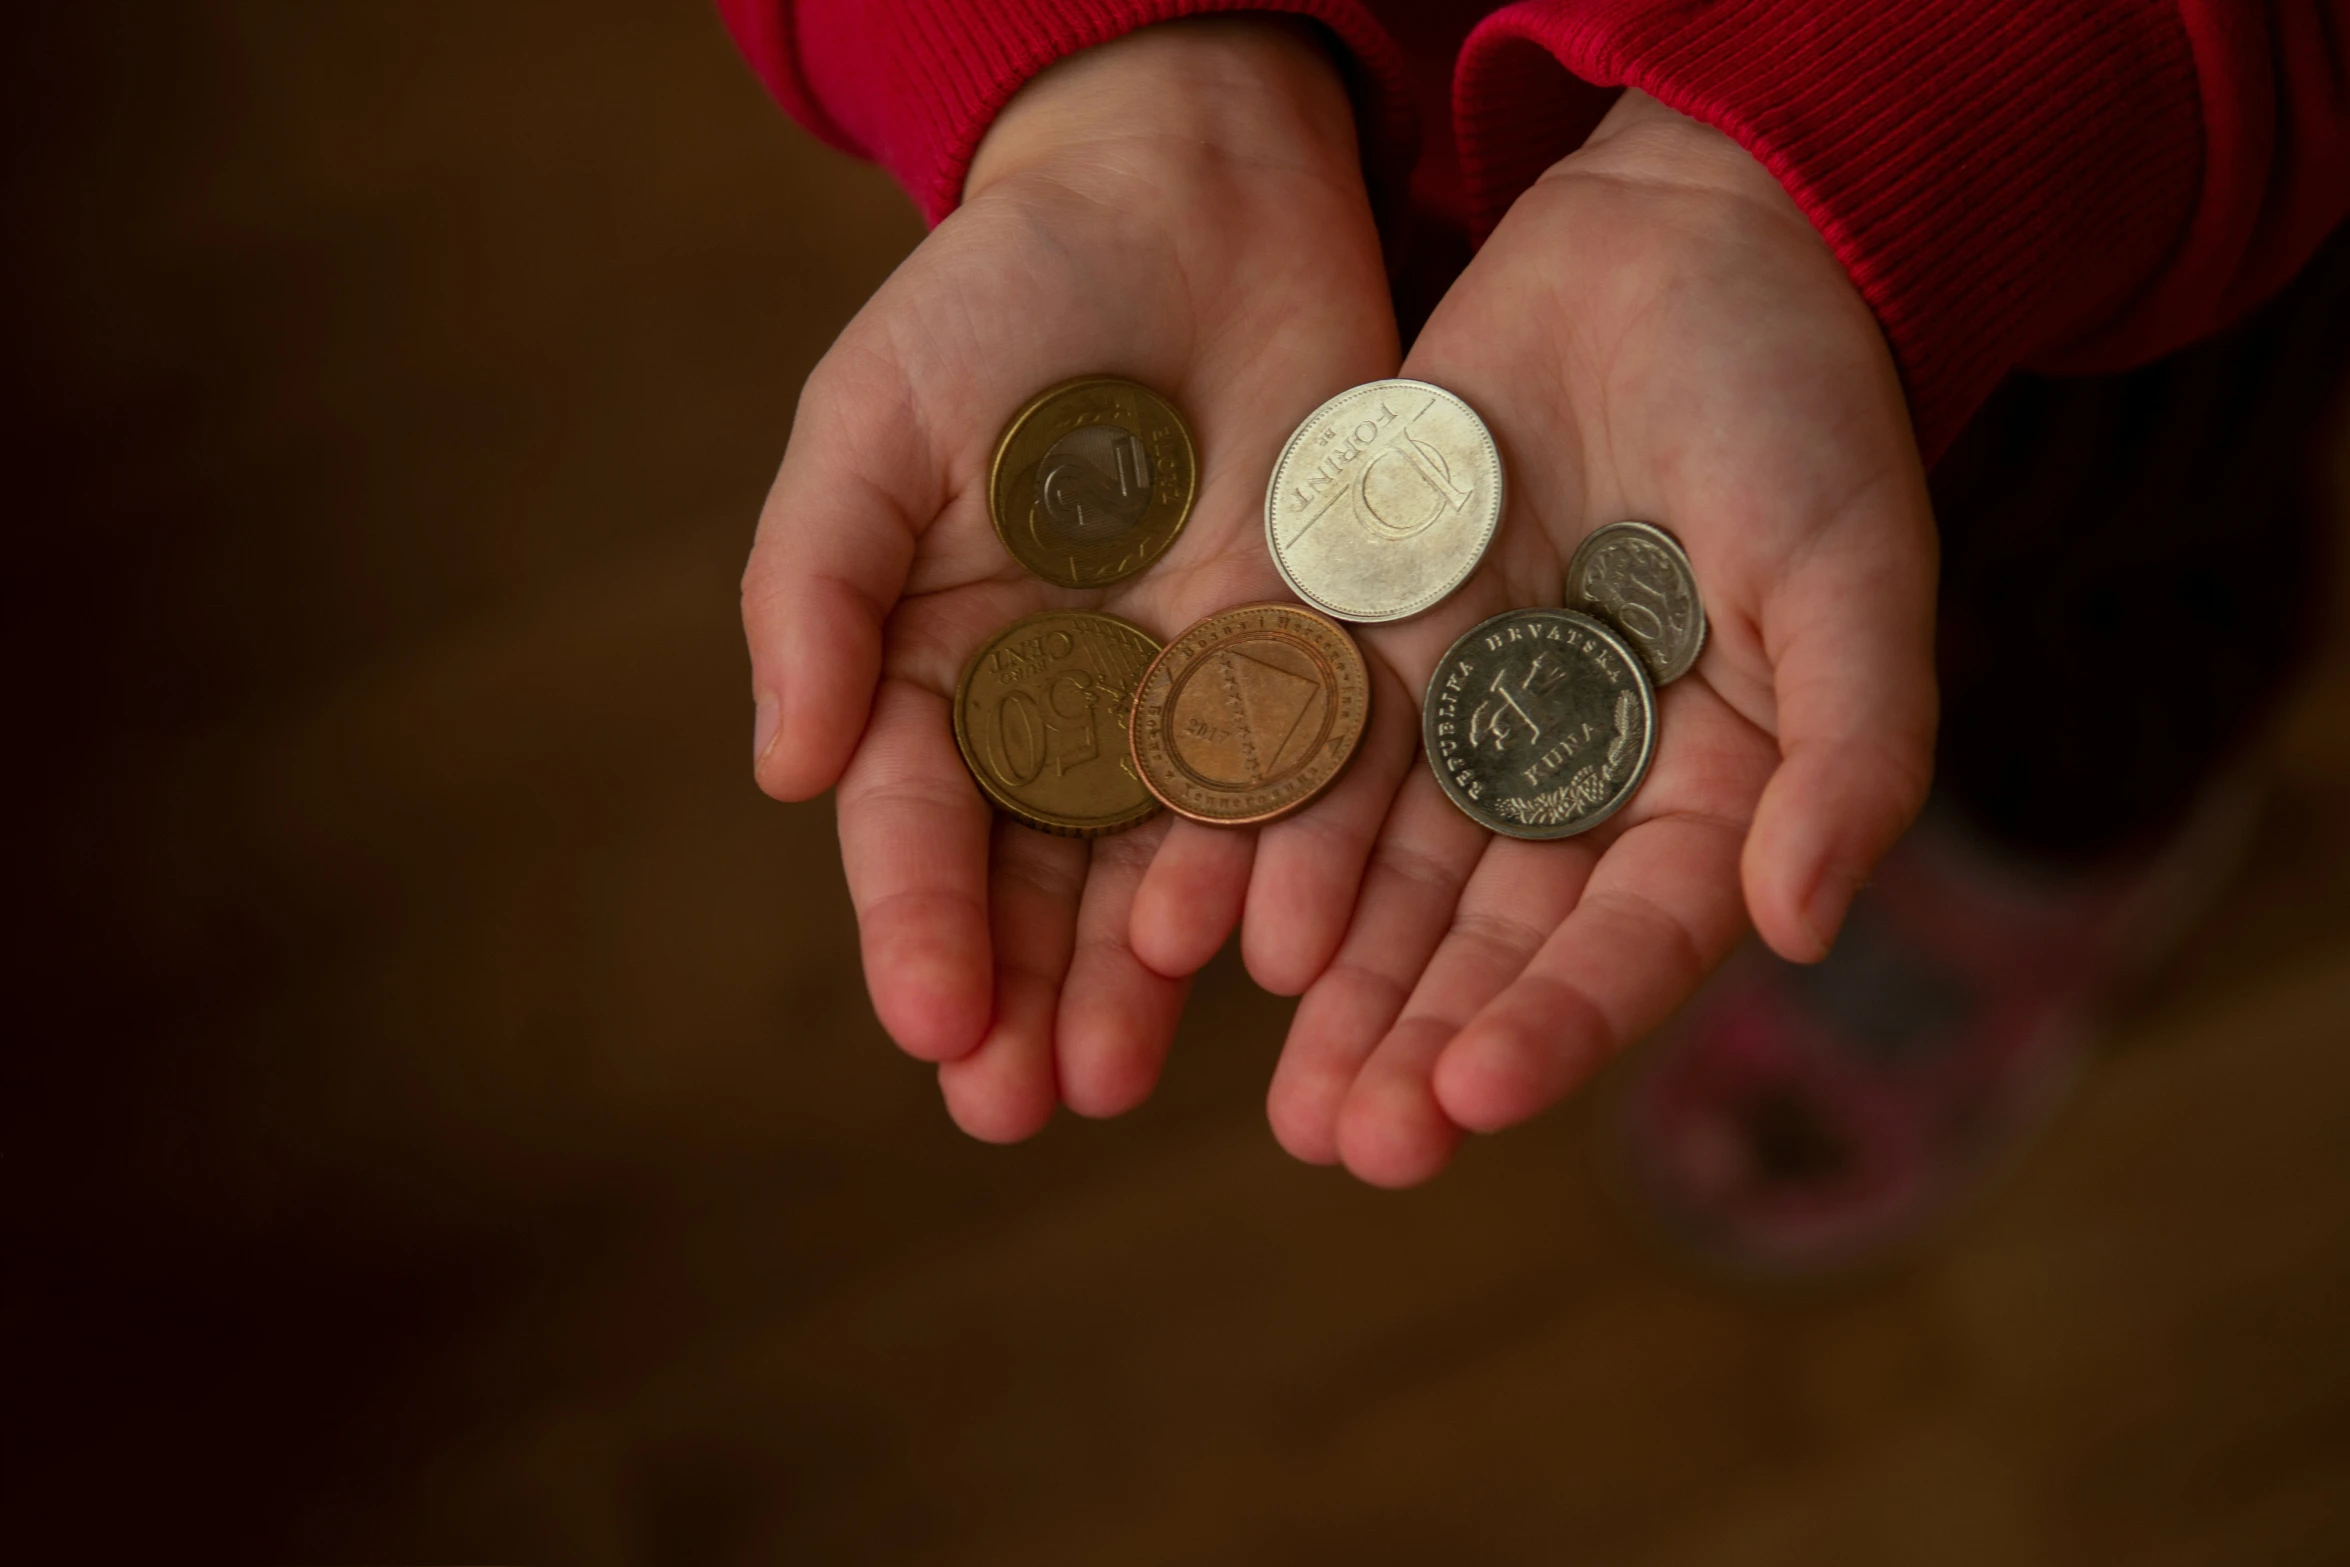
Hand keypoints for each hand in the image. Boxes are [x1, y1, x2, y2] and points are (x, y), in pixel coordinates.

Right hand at [742, 21, 1403, 1139]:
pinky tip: (1252, 957)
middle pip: (1033, 879)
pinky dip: (1265, 870)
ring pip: (1155, 866)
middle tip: (1012, 1108)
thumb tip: (784, 772)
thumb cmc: (1004, 298)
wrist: (1192, 195)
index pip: (918, 819)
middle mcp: (1060, 708)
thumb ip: (819, 591)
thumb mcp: (874, 424)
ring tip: (1114, 1075)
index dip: (915, 922)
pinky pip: (1285, 785)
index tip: (927, 1020)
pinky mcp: (1306, 664)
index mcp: (938, 664)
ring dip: (1133, 976)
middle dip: (1020, 993)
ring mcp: (1184, 697)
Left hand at [1257, 90, 1940, 1184]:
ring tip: (1272, 1084)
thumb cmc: (1805, 400)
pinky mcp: (1369, 622)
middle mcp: (1573, 770)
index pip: (1628, 938)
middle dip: (1417, 1036)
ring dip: (1329, 972)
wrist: (1685, 236)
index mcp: (1707, 787)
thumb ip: (1850, 752)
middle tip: (1344, 1142)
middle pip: (1488, 934)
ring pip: (1382, 865)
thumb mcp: (1857, 572)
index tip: (1473, 1097)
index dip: (1556, 1020)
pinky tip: (1198, 915)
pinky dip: (1256, 824)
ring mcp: (1462, 701)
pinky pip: (1304, 739)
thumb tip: (1803, 925)